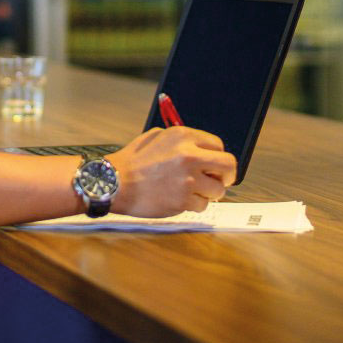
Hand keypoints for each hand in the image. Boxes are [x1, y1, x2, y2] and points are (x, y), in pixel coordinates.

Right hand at [106, 126, 236, 216]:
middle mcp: (189, 155)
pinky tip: (179, 200)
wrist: (114, 183)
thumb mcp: (156, 137)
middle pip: (228, 165)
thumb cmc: (132, 162)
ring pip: (218, 190)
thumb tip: (203, 149)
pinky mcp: (183, 199)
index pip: (218, 145)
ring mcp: (188, 179)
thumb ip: (182, 141)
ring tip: (192, 192)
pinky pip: (202, 205)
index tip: (214, 165)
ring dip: (208, 193)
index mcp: (183, 136)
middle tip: (220, 181)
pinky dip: (194, 205)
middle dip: (228, 175)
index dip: (217, 157)